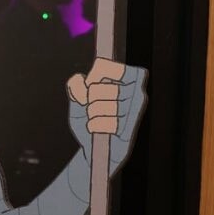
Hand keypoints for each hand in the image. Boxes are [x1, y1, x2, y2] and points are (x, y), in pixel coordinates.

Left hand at [66, 58, 146, 176]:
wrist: (95, 149)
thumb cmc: (91, 120)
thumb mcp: (78, 100)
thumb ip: (76, 85)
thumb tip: (80, 80)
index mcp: (130, 79)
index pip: (107, 65)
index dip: (93, 74)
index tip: (91, 83)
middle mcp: (137, 93)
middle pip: (97, 88)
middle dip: (88, 100)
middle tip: (94, 108)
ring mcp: (135, 111)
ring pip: (99, 106)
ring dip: (91, 115)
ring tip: (97, 120)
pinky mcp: (130, 129)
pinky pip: (103, 124)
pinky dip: (94, 128)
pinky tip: (99, 131)